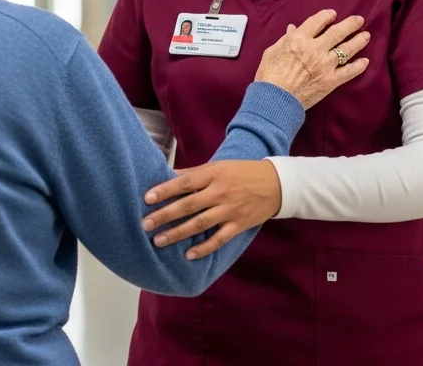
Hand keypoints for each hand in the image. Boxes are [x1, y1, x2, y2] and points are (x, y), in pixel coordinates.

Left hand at [141, 160, 282, 259]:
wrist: (276, 184)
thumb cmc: (243, 172)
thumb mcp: (219, 166)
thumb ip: (194, 173)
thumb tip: (168, 175)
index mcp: (213, 175)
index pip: (184, 183)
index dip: (165, 190)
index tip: (147, 198)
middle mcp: (220, 193)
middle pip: (188, 205)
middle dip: (165, 215)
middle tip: (145, 224)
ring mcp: (230, 210)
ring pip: (200, 224)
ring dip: (178, 233)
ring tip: (159, 240)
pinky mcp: (239, 225)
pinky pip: (219, 239)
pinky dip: (204, 248)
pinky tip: (189, 255)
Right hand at [253, 9, 370, 108]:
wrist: (275, 99)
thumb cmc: (269, 75)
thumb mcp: (272, 51)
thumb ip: (286, 39)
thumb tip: (293, 29)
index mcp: (299, 39)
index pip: (317, 21)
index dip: (326, 16)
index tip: (333, 14)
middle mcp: (315, 49)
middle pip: (337, 32)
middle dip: (350, 24)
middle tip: (359, 20)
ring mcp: (325, 65)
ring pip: (346, 49)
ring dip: (358, 41)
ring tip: (366, 35)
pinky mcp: (330, 81)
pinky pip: (348, 72)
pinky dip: (358, 66)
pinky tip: (365, 61)